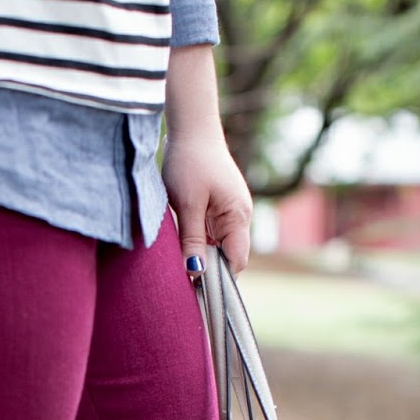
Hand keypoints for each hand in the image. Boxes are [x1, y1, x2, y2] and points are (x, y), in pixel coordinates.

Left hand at [162, 134, 252, 275]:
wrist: (191, 129)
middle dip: (209, 269)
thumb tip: (195, 272)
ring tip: (180, 262)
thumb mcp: (187, 204)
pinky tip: (182, 244)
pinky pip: (210, 233)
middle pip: (228, 256)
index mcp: (238, 217)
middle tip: (183, 281)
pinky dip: (198, 241)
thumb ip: (192, 240)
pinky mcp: (218, 207)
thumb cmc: (190, 162)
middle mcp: (239, 216)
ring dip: (201, 255)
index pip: (236, 261)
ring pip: (218, 246)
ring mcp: (229, 211)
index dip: (219, 278)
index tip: (198, 291)